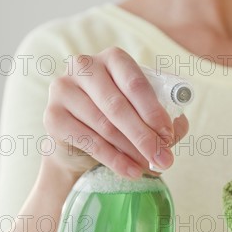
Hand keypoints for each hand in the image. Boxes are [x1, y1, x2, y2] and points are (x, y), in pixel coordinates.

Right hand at [42, 47, 188, 178]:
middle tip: (164, 160)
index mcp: (113, 59)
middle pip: (118, 106)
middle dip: (145, 137)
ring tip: (151, 168)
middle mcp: (84, 67)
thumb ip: (165, 120)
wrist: (79, 146)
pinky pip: (89, 141)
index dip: (154, 112)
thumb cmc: (119, 125)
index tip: (169, 137)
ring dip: (132, 151)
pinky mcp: (53, 116)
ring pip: (104, 126)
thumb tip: (178, 127)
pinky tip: (132, 172)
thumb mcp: (145, 118)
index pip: (135, 83)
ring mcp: (64, 89)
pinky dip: (114, 160)